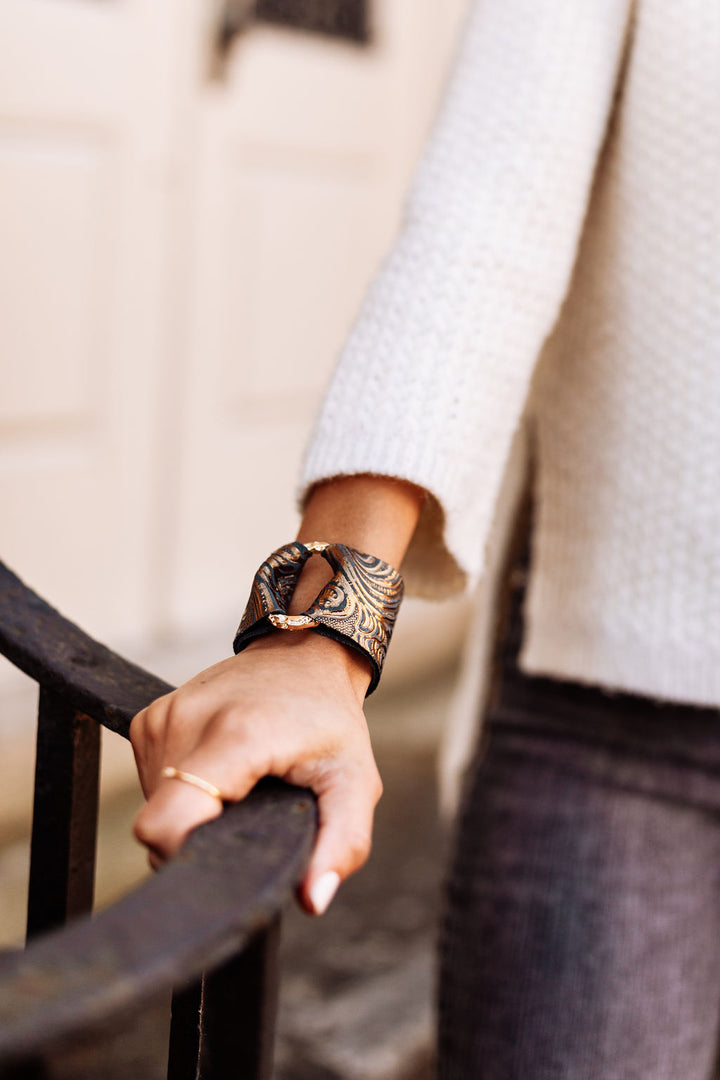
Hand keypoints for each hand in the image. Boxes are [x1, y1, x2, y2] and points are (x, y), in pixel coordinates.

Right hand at [130, 631, 380, 914]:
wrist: (303, 654)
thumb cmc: (329, 720)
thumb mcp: (354, 782)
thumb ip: (343, 843)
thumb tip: (313, 900)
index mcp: (235, 737)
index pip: (166, 824)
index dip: (185, 857)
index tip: (224, 852)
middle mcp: (187, 720)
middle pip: (162, 825)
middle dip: (202, 836)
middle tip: (251, 812)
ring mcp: (162, 715)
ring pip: (155, 806)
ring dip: (194, 813)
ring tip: (241, 788)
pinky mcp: (150, 717)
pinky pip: (153, 782)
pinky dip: (183, 790)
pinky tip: (222, 773)